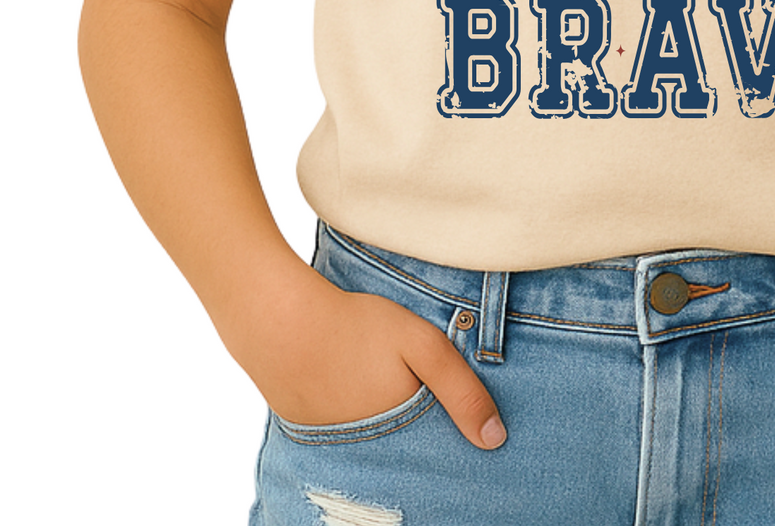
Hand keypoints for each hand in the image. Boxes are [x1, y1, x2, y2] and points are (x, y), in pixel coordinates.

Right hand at [224, 266, 505, 448]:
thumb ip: (462, 390)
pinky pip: (345, 430)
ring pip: (375, 440)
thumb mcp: (423, 347)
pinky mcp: (308, 428)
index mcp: (399, 435)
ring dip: (388, 424)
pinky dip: (357, 413)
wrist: (278, 321)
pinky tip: (355, 384)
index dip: (452, 439)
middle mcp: (365, 452)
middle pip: (405, 450)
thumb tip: (496, 439)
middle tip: (423, 401)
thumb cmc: (355, 327)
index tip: (468, 431)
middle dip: (422, 435)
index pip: (435, 453)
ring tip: (386, 388)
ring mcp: (333, 443)